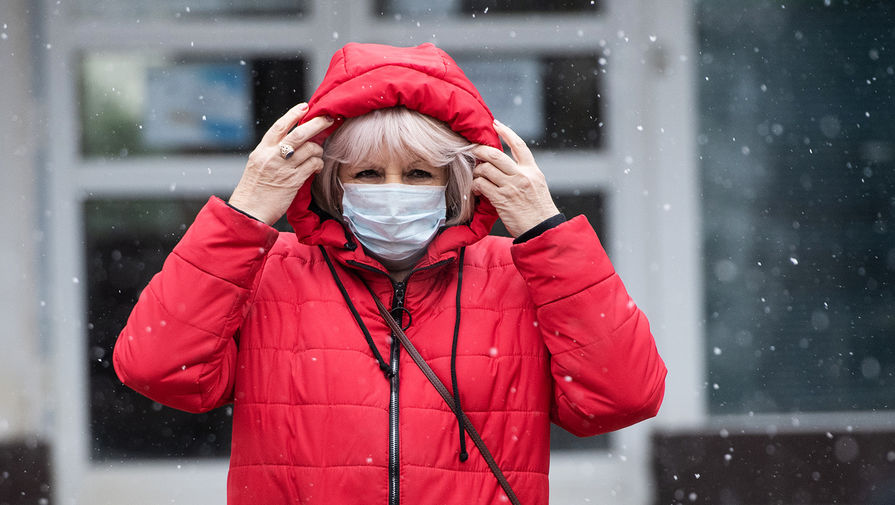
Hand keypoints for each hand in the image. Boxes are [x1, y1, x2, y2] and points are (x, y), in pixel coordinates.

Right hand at [228, 103, 333, 224]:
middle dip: (317, 123)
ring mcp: (284, 168)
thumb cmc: (253, 190)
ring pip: (310, 149)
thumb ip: (271, 152)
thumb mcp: (257, 165)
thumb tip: (290, 143)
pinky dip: (318, 164)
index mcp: (262, 150)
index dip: (294, 114)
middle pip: (300, 133)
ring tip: (317, 155)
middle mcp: (273, 156)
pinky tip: (317, 167)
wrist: (249, 211)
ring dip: (318, 150)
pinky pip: (313, 165)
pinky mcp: (294, 181)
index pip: (280, 126)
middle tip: (328, 119)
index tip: (305, 107)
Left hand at [472, 120, 559, 237]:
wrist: (542, 229)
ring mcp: (511, 187)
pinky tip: (476, 190)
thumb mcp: (537, 186)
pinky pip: (481, 185)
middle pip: (495, 154)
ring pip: (485, 169)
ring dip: (476, 172)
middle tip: (472, 151)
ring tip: (476, 177)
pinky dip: (475, 186)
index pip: (519, 145)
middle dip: (479, 150)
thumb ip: (523, 173)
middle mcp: (522, 175)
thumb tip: (505, 165)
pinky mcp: (501, 199)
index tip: (496, 124)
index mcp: (532, 170)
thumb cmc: (538, 211)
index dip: (506, 132)